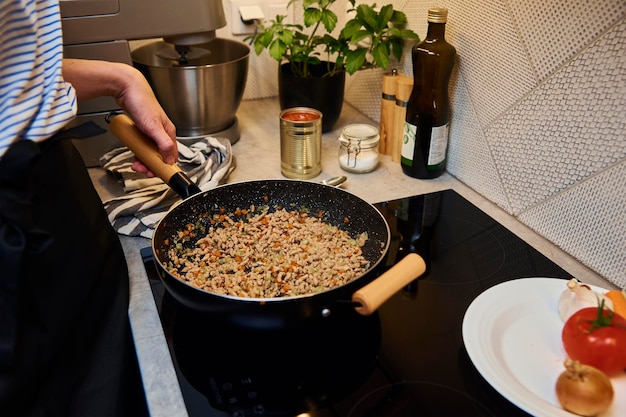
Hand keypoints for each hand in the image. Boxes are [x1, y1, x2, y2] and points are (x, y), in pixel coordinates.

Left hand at [62, 59, 177, 175]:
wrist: (125, 86)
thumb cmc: (141, 101)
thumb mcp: (153, 126)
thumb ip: (163, 143)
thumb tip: (170, 158)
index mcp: (169, 132)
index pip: (172, 155)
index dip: (165, 166)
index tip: (156, 174)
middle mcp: (162, 132)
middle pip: (160, 155)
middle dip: (151, 164)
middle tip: (141, 169)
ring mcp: (151, 130)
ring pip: (150, 151)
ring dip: (143, 159)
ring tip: (134, 162)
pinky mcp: (142, 128)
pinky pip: (142, 144)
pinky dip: (138, 151)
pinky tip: (133, 151)